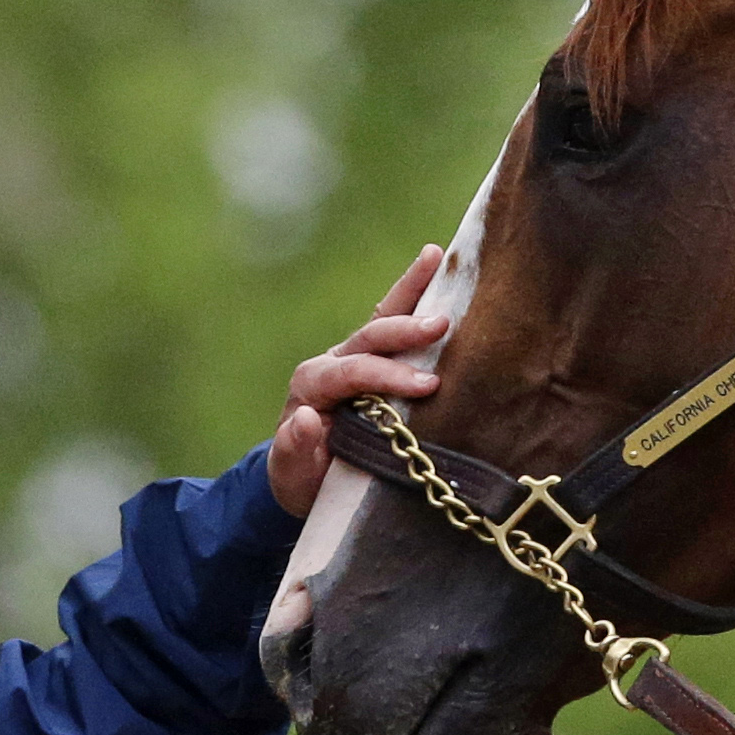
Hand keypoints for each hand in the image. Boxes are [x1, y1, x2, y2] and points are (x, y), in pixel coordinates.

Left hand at [268, 245, 452, 516]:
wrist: (303, 473)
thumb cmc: (302, 476)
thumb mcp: (293, 472)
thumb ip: (296, 448)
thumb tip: (306, 418)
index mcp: (312, 385)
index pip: (352, 372)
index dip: (387, 376)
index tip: (427, 386)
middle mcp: (332, 362)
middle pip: (368, 336)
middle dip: (404, 330)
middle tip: (441, 325)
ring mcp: (353, 356)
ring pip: (383, 315)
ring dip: (411, 289)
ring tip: (437, 258)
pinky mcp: (374, 358)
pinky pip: (395, 322)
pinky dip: (415, 294)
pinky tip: (439, 269)